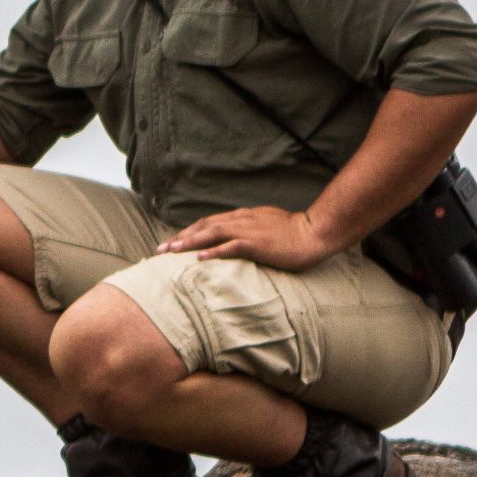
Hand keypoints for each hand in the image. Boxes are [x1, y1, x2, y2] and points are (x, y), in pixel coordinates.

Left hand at [156, 207, 336, 271]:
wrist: (316, 232)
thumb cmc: (294, 232)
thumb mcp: (266, 225)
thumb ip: (249, 229)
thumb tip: (234, 239)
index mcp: (243, 216)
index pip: (209, 222)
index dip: (188, 231)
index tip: (172, 241)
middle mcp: (241, 220)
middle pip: (204, 226)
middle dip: (180, 237)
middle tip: (160, 249)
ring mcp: (249, 230)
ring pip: (211, 233)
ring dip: (189, 242)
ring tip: (171, 252)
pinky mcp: (257, 244)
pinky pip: (231, 247)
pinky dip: (213, 251)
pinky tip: (199, 259)